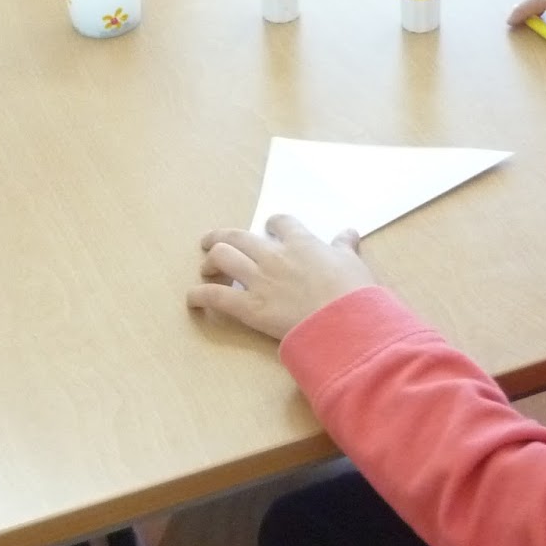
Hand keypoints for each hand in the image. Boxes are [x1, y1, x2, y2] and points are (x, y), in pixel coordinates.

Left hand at [186, 215, 377, 340]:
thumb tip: (349, 232)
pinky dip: (199, 296)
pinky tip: (192, 299)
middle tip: (212, 243)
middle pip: (238, 237)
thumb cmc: (353, 292)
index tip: (268, 228)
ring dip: (210, 261)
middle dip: (222, 237)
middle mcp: (274, 256)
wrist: (343, 323)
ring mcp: (259, 280)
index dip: (271, 224)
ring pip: (222, 258)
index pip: (279, 222)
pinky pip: (215, 296)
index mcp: (300, 242)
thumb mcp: (353, 262)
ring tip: (206, 268)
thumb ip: (344, 246)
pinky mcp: (249, 307)